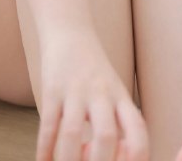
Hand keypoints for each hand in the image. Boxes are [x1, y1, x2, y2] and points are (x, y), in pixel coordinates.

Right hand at [35, 29, 148, 160]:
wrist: (70, 33)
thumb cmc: (94, 71)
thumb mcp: (114, 92)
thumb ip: (119, 123)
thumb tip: (121, 157)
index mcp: (121, 97)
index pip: (137, 130)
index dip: (137, 156)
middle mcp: (102, 94)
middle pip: (106, 136)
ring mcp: (76, 91)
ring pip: (73, 132)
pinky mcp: (52, 89)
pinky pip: (48, 124)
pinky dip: (44, 149)